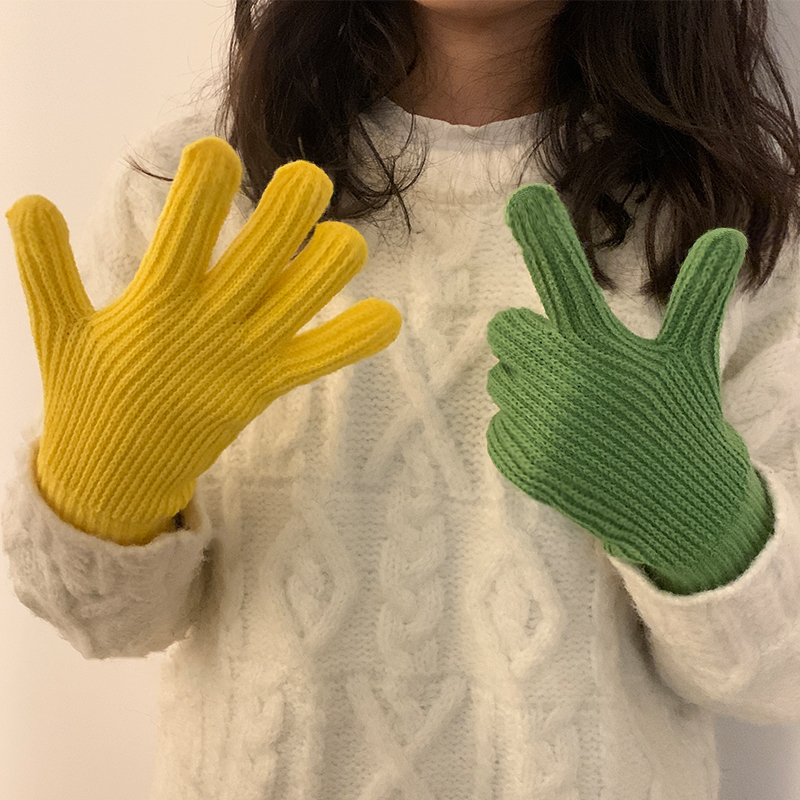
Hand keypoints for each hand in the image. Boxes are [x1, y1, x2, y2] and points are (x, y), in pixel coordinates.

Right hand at [7, 137, 401, 543]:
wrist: (118, 474)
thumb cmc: (88, 393)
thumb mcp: (57, 330)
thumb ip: (46, 269)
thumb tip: (26, 201)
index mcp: (154, 306)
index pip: (183, 235)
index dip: (204, 189)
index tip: (220, 150)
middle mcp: (208, 326)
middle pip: (263, 258)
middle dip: (292, 210)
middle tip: (308, 178)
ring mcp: (245, 358)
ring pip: (303, 301)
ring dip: (330, 264)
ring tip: (337, 237)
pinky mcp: (267, 384)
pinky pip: (319, 359)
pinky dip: (354, 339)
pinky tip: (385, 317)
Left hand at [486, 183, 772, 594]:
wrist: (673, 505)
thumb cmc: (680, 419)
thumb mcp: (690, 358)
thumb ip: (699, 296)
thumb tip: (727, 234)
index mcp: (601, 347)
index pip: (565, 279)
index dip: (544, 235)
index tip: (524, 197)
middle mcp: (563, 381)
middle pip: (505, 330)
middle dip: (531, 342)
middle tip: (573, 367)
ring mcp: (538, 424)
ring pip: (501, 380)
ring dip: (530, 388)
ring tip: (578, 414)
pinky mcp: (521, 462)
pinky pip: (500, 425)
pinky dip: (525, 431)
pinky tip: (566, 447)